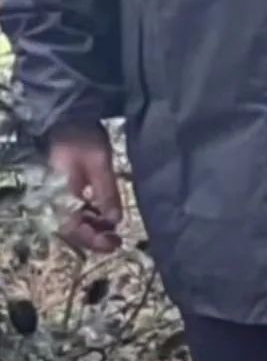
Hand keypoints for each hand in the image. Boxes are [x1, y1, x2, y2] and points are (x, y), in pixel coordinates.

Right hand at [47, 124, 123, 254]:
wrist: (70, 117)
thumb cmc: (84, 139)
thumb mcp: (99, 164)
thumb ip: (106, 192)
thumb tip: (115, 221)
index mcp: (58, 198)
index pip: (74, 230)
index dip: (94, 240)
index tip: (114, 243)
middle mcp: (55, 200)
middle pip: (73, 229)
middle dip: (95, 237)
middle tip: (117, 242)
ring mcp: (60, 194)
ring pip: (75, 220)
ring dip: (94, 228)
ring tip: (114, 233)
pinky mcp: (67, 187)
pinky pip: (77, 209)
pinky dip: (92, 216)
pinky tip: (105, 216)